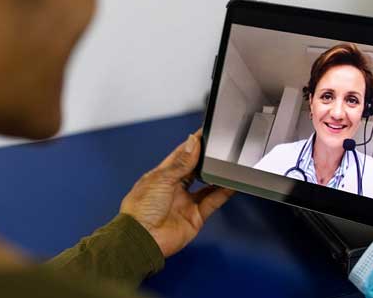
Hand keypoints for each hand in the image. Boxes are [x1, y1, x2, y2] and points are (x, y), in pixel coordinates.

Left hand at [119, 130, 235, 256]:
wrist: (143, 238)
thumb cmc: (140, 209)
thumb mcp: (161, 179)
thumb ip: (181, 163)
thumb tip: (192, 143)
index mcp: (161, 176)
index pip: (180, 156)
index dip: (192, 145)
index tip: (204, 134)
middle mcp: (174, 188)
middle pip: (194, 169)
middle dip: (205, 159)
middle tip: (218, 148)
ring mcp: (185, 202)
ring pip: (206, 185)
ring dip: (216, 176)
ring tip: (227, 164)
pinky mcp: (195, 217)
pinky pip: (213, 202)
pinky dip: (223, 193)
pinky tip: (231, 184)